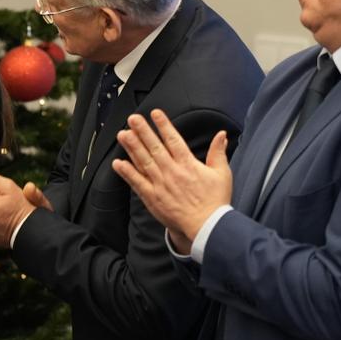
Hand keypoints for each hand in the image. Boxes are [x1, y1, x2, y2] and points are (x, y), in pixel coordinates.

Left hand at [111, 110, 231, 245]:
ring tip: (122, 134)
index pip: (173, 140)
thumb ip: (218, 152)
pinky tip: (118, 163)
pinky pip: (137, 183)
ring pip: (143, 162)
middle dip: (143, 131)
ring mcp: (160, 184)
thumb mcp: (222, 174)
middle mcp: (172, 171)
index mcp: (188, 164)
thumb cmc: (215, 201)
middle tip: (132, 119)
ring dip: (132, 147)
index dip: (163, 125)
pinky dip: (127, 173)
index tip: (155, 113)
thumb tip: (221, 135)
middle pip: (154, 147)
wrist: (207, 226)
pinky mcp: (153, 198)